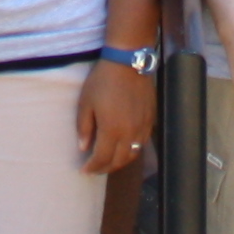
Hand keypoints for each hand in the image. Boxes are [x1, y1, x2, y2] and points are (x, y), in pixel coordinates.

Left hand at [76, 55, 158, 173]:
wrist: (128, 62)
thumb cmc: (103, 80)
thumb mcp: (86, 103)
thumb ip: (84, 128)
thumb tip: (83, 148)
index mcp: (112, 130)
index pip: (102, 159)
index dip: (92, 168)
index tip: (84, 170)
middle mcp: (129, 133)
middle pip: (119, 161)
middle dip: (105, 168)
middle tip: (95, 169)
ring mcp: (142, 127)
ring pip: (133, 154)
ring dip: (120, 162)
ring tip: (109, 161)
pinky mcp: (150, 120)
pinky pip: (142, 143)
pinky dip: (132, 150)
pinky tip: (124, 148)